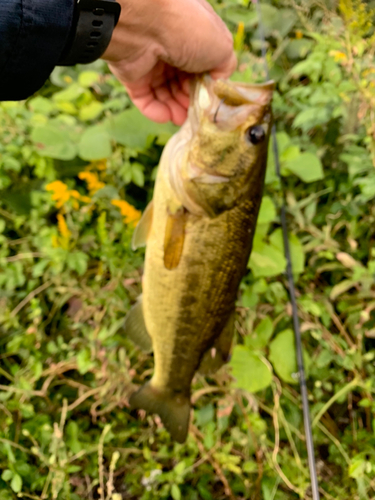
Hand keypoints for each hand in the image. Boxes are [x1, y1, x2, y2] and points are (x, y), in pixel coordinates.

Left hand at [103, 0, 235, 124]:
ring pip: (165, 94)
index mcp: (192, 36)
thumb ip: (224, 69)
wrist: (146, 24)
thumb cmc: (189, 31)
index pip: (201, 66)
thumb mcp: (222, 48)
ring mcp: (151, 62)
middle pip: (183, 83)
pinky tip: (167, 117)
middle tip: (197, 115)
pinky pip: (145, 99)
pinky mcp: (133, 77)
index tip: (210, 100)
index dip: (206, 85)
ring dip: (175, 110)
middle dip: (191, 101)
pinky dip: (156, 111)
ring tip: (183, 121)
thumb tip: (217, 85)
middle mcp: (171, 47)